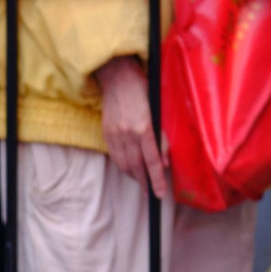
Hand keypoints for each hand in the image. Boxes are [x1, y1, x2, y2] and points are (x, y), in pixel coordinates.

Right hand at [94, 53, 167, 196]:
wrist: (117, 77)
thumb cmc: (142, 89)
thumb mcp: (157, 110)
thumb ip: (161, 138)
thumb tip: (164, 162)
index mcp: (143, 128)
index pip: (152, 161)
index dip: (156, 179)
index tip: (160, 194)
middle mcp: (128, 134)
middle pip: (136, 166)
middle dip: (144, 182)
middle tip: (151, 192)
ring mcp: (115, 134)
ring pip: (124, 164)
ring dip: (133, 176)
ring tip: (141, 182)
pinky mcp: (106, 133)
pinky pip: (115, 156)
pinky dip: (123, 166)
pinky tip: (129, 169)